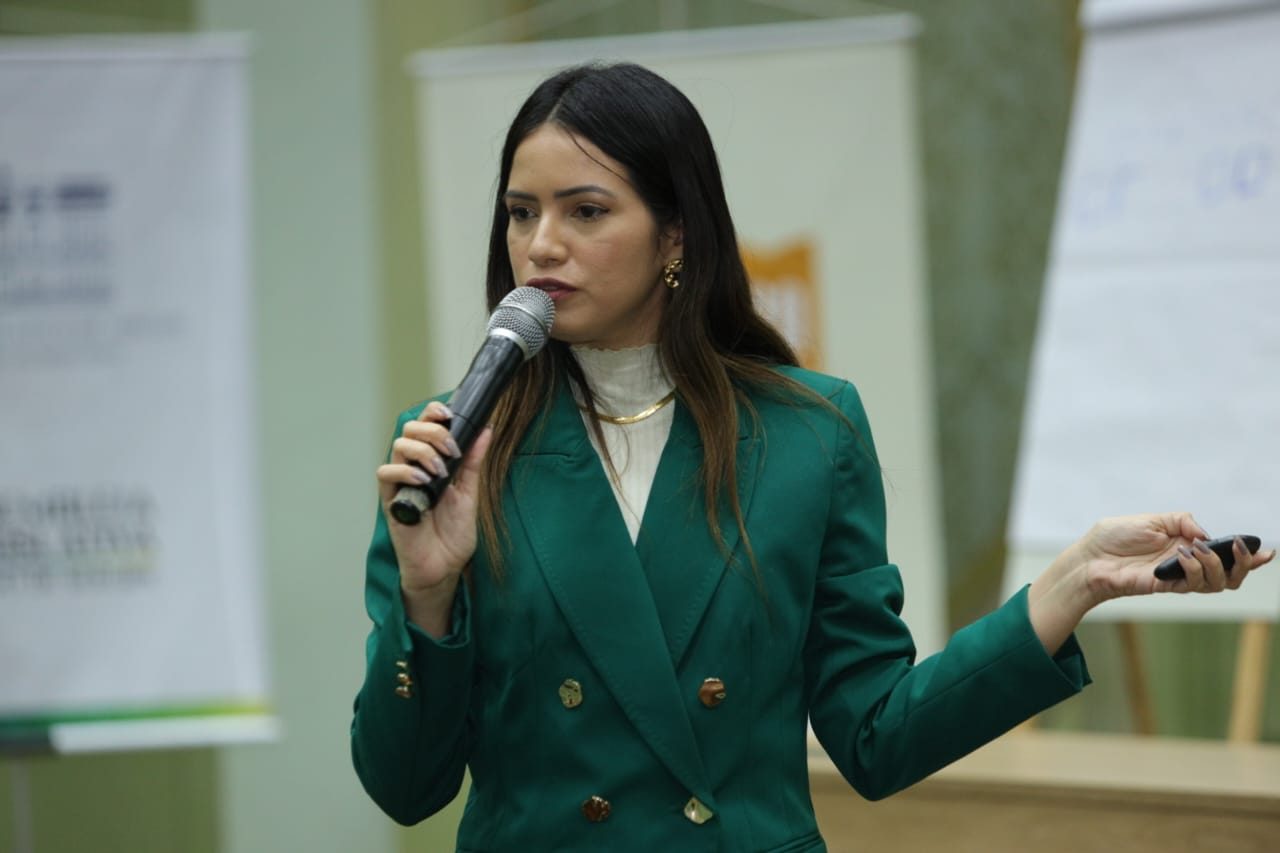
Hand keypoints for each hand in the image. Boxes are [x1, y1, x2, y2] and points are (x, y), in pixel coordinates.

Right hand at [375, 401, 492, 631]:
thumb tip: (486, 429)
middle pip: (410, 429)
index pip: (425, 425)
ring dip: (422, 451)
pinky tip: (423, 480)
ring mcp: (401, 483)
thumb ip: (474, 461)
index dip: (433, 413)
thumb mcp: (470, 492)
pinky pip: (386, 473)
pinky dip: (404, 470)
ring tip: (440, 470)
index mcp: (432, 461)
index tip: (450, 413)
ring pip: (398, 446)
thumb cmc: (453, 533)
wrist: (444, 567)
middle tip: (451, 449)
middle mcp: (413, 467)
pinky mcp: (390, 500)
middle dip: (432, 432)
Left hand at [1076, 512, 1275, 602]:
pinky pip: (1193, 584)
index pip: (1225, 554)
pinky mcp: (1166, 587)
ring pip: (1217, 583)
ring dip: (1215, 564)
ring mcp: (1178, 577)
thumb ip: (1182, 521)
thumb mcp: (1152, 519)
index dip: (1249, 556)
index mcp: (1187, 544)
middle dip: (1242, 563)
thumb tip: (1207, 535)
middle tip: (1236, 547)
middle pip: (1230, 575)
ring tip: (1196, 549)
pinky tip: (1181, 555)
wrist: (1090, 557)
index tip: (1268, 552)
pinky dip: (1194, 568)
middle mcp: (1187, 563)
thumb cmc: (1115, 537)